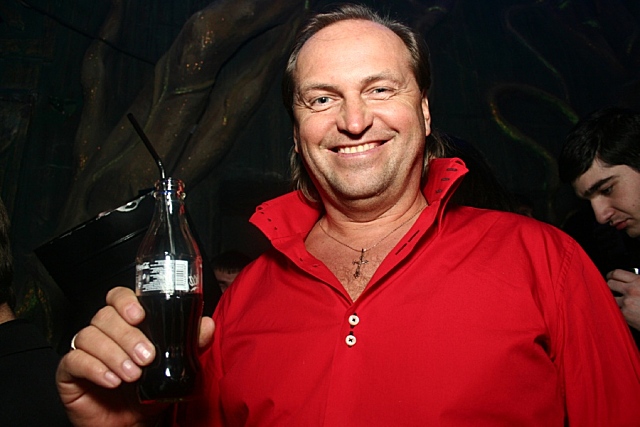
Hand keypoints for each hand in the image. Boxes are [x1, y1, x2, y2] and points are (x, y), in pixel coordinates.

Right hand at [56, 287, 214, 425]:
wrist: (131, 424)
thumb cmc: (148, 392)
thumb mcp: (175, 366)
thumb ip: (190, 343)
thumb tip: (206, 325)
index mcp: (127, 323)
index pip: (118, 298)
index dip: (126, 302)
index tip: (140, 315)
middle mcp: (104, 332)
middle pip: (105, 317)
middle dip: (128, 336)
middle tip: (147, 357)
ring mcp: (85, 350)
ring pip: (89, 336)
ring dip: (114, 354)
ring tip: (132, 375)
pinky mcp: (69, 372)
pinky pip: (74, 361)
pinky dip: (95, 369)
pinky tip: (112, 381)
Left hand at [606, 269, 639, 330]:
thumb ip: (638, 282)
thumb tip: (631, 280)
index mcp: (639, 281)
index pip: (617, 273)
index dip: (612, 275)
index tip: (611, 277)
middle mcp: (631, 290)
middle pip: (609, 284)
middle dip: (610, 287)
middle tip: (612, 290)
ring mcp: (627, 303)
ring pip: (610, 298)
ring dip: (613, 299)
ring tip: (619, 301)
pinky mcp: (625, 315)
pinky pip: (614, 309)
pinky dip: (617, 310)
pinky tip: (623, 311)